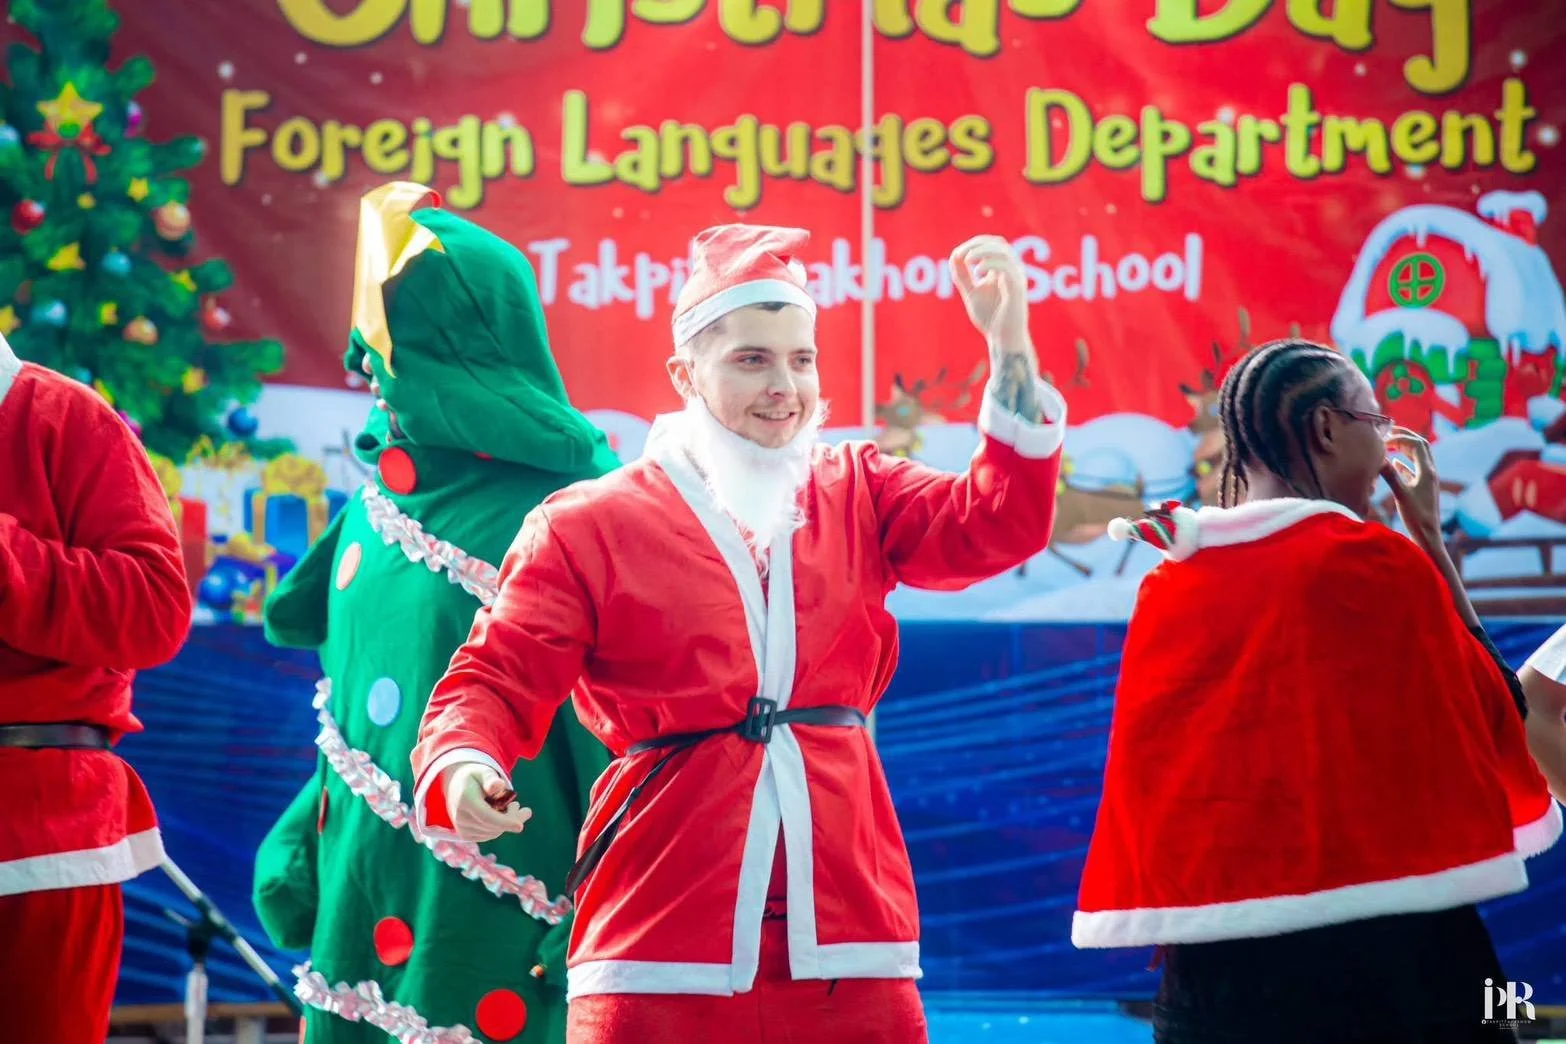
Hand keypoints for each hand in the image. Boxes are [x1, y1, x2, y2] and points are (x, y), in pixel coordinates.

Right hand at [443, 762, 530, 842]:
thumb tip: (499, 785)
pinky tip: (504, 815)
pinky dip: (500, 827)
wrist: (457, 786)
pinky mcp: (466, 835)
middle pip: (492, 825)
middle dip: (512, 819)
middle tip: (526, 810)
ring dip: (507, 823)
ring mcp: (462, 828)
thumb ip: (491, 779)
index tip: (520, 826)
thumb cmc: (475, 777)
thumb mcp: (483, 772)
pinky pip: (489, 834)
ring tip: (513, 807)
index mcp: (465, 799)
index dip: (503, 822)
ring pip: (493, 832)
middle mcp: (460, 817)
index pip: (485, 816)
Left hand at [950, 235, 1030, 353]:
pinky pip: (1006, 268)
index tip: (957, 255)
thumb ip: (963, 275)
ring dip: (982, 251)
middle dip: (977, 244)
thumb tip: (954, 255)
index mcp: (1003, 269)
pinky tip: (977, 273)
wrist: (1002, 339)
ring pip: (1004, 252)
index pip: (992, 244)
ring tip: (968, 260)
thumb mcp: (971, 292)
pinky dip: (990, 264)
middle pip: (999, 243)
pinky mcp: (1017, 289)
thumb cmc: (990, 317)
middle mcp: (1012, 270)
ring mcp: (1016, 278)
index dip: (974, 244)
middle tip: (960, 255)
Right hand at [1381, 427, 1442, 552]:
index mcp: (1427, 471)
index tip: (1384, 439)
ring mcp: (1427, 480)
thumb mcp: (1401, 495)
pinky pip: (1414, 468)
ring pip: (1418, 456)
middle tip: (1388, 433)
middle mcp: (1430, 472)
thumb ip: (1390, 475)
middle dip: (1405, 437)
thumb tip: (1379, 459)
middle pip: (1420, 446)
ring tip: (1389, 445)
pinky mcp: (1422, 488)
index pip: (1417, 444)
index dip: (1401, 437)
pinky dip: (1404, 462)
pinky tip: (1394, 463)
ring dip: (1405, 447)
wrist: (1428, 535)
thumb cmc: (1416, 517)